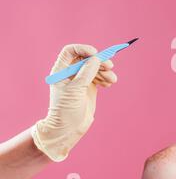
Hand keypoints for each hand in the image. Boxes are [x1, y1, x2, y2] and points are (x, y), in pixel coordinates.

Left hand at [31, 44, 117, 161]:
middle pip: (87, 58)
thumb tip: (96, 58)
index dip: (84, 49)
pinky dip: (106, 78)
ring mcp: (80, 80)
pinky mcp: (89, 87)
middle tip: (110, 66)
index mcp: (61, 70)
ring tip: (111, 80)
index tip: (96, 54)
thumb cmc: (65, 110)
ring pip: (95, 67)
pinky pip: (99, 76)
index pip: (71, 51)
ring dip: (105, 71)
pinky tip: (108, 84)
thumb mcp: (75, 90)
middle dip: (99, 61)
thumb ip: (86, 73)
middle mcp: (71, 73)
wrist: (68, 129)